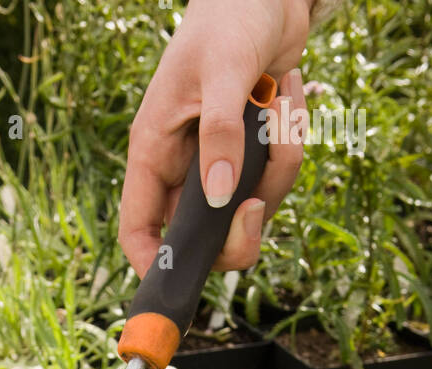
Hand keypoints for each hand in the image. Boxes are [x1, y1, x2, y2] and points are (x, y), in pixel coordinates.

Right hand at [120, 0, 310, 276]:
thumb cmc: (230, 18)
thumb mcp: (222, 71)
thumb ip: (219, 134)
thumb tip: (220, 198)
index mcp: (155, 152)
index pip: (139, 230)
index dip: (153, 264)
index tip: (180, 280)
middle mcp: (185, 168)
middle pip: (203, 241)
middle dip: (236, 234)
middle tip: (256, 208)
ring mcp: (222, 166)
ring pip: (250, 211)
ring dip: (278, 168)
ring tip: (280, 102)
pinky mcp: (255, 156)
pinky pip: (277, 178)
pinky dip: (292, 140)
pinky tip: (288, 91)